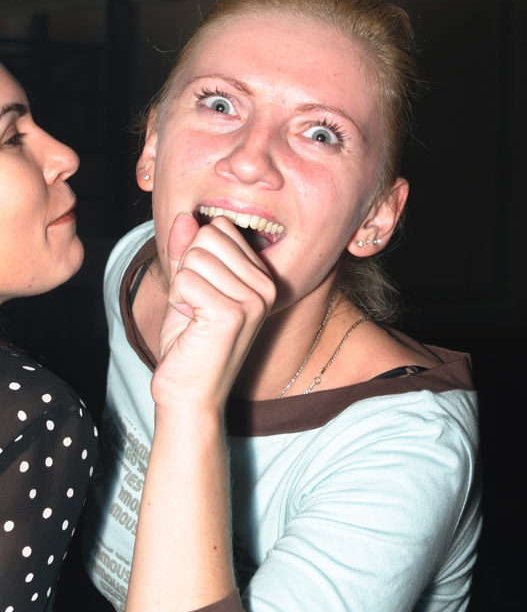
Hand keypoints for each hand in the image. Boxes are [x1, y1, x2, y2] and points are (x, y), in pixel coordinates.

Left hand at [152, 212, 275, 411]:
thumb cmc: (189, 343)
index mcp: (261, 277)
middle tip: (194, 305)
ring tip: (194, 317)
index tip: (200, 291)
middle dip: (187, 268)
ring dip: (181, 287)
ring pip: (193, 257)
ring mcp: (252, 300)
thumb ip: (187, 251)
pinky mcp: (232, 313)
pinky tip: (191, 326)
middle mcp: (264, 286)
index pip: (220, 228)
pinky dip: (177, 300)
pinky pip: (185, 279)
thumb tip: (186, 217)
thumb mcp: (187, 286)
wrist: (189, 394)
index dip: (196, 255)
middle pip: (207, 237)